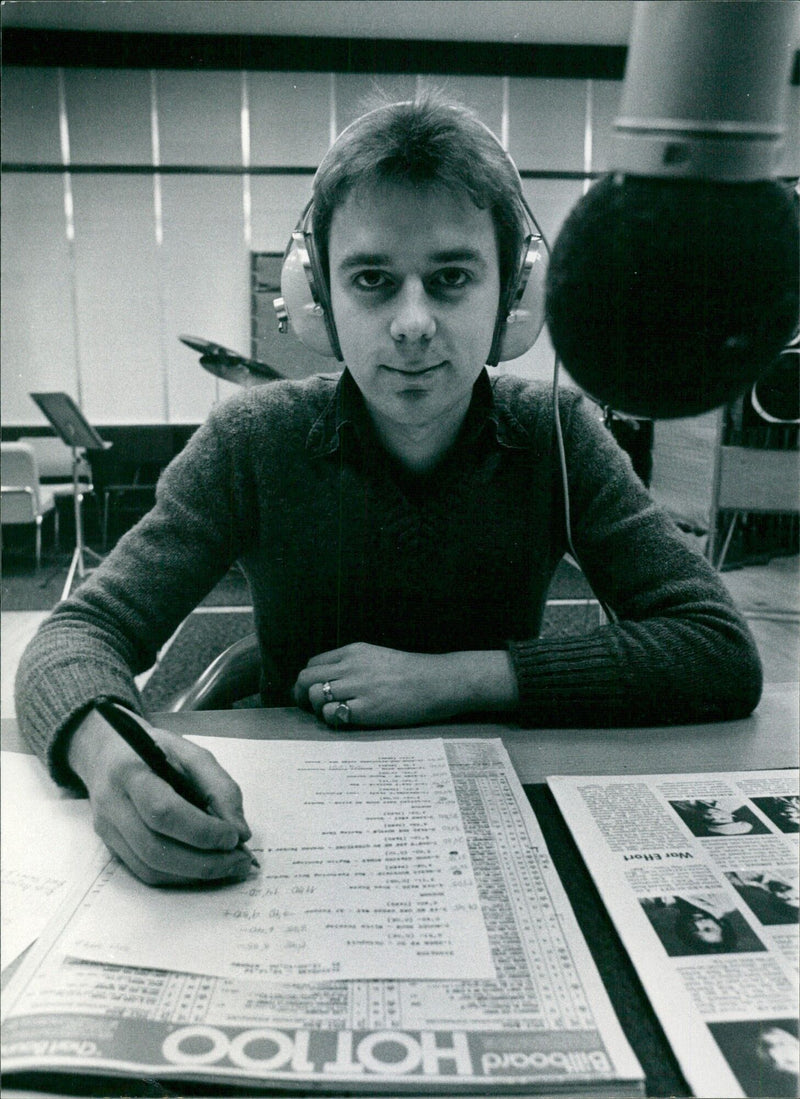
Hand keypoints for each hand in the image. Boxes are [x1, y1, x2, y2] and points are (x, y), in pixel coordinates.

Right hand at [68, 708, 254, 885]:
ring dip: (195, 874)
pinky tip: (203, 866)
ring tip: (228, 866)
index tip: (233, 837)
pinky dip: (180, 876)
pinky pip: (145, 872)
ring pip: (150, 868)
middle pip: (155, 848)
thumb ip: (220, 787)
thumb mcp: (192, 754)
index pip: (163, 811)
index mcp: (131, 773)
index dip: (201, 830)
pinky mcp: (111, 848)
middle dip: (204, 862)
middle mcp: (113, 805)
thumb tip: (239, 832)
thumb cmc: (154, 750)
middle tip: (239, 861)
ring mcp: (108, 830)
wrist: (107, 754)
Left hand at [293, 643, 517, 728]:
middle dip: (301, 695)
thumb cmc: (411, 672)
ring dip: (316, 707)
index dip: (308, 680)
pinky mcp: (366, 709)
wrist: (438, 682)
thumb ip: (353, 663)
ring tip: (330, 714)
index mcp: (354, 651)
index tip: (311, 692)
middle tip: (309, 707)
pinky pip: (332, 714)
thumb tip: (331, 679)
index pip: (313, 664)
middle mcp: (351, 666)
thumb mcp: (377, 656)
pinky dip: (331, 719)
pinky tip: (344, 720)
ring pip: (315, 695)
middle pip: (307, 679)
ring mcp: (358, 687)